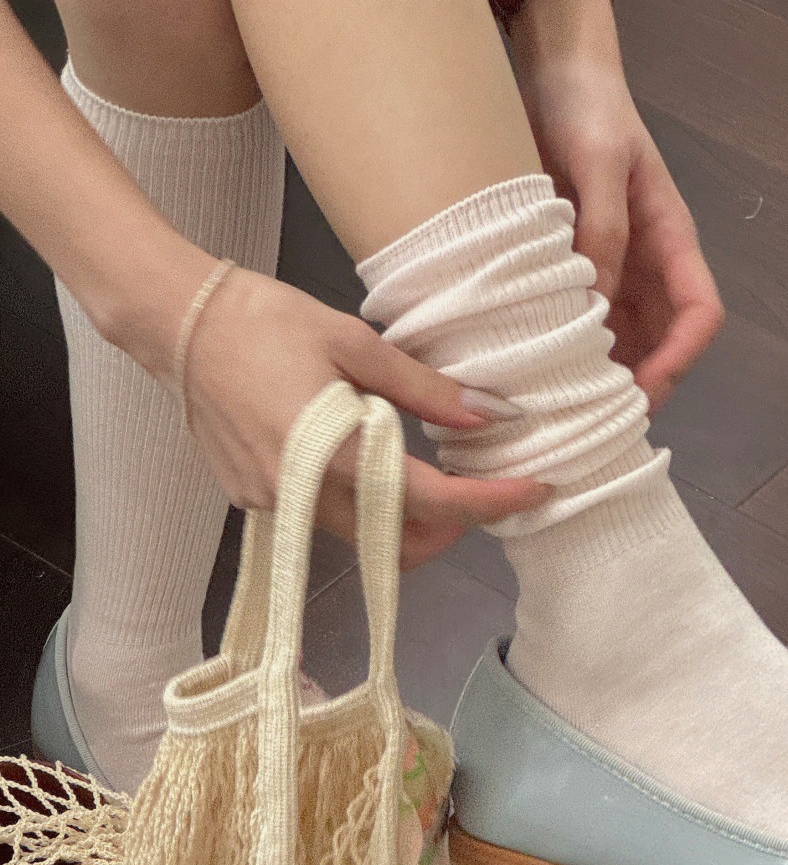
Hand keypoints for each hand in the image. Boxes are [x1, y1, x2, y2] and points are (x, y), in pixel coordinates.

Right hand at [182, 267, 548, 568]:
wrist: (175, 322)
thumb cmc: (263, 321)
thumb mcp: (355, 343)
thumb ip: (424, 389)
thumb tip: (489, 415)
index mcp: (334, 455)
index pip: (432, 502)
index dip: (491, 501)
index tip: (534, 489)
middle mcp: (303, 496)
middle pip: (397, 543)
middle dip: (449, 527)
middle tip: (476, 484)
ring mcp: (272, 504)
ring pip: (360, 536)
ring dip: (402, 515)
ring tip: (419, 460)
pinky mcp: (252, 498)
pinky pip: (321, 517)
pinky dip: (357, 499)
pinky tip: (359, 450)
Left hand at [510, 0, 723, 411]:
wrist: (552, 71)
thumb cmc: (588, 108)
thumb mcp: (599, 163)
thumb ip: (603, 230)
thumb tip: (597, 309)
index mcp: (671, 237)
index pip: (701, 312)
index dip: (681, 358)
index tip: (643, 391)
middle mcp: (647, 262)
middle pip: (662, 340)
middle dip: (638, 383)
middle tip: (591, 420)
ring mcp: (612, 266)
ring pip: (622, 339)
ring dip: (601, 374)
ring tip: (560, 406)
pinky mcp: (575, 264)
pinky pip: (580, 318)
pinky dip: (565, 348)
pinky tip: (535, 367)